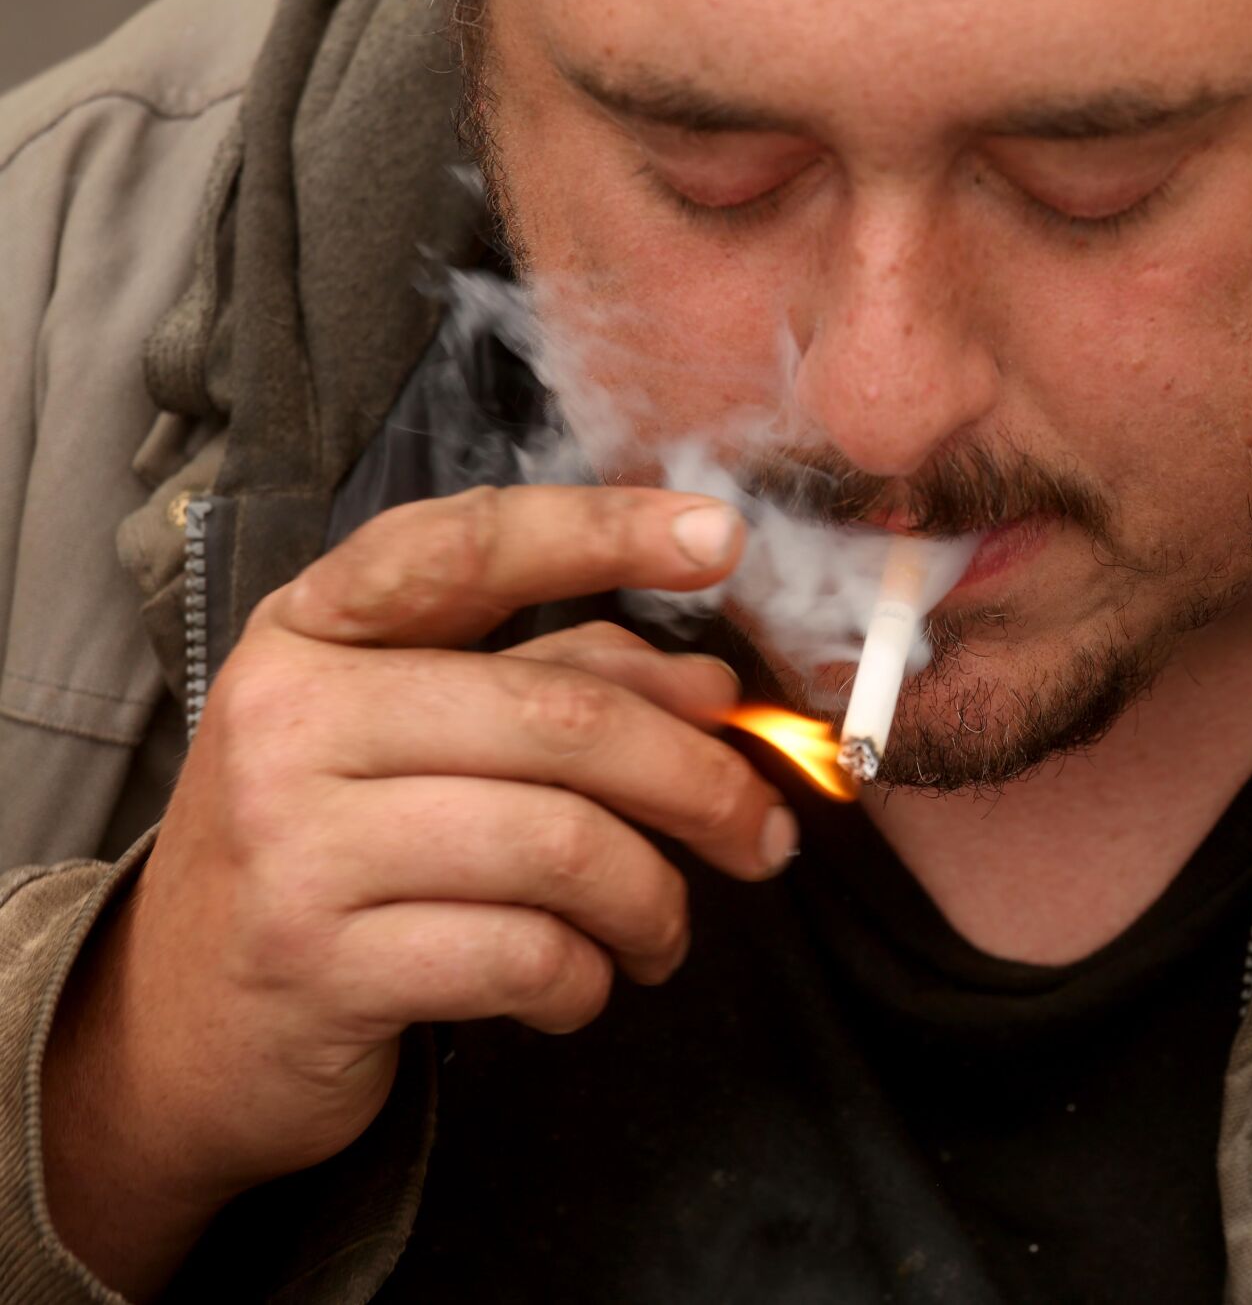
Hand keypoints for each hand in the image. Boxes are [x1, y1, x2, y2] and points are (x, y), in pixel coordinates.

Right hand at [43, 486, 791, 1298]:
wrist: (177, 1035)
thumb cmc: (325, 862)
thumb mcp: (416, 745)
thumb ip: (557, 689)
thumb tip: (713, 690)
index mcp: (313, 633)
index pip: (468, 549)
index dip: (604, 530)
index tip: (722, 534)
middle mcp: (288, 717)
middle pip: (562, 721)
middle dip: (700, 785)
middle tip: (761, 837)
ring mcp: (290, 843)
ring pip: (560, 846)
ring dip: (653, 902)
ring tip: (661, 933)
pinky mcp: (316, 964)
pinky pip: (522, 955)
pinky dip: (586, 980)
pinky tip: (578, 986)